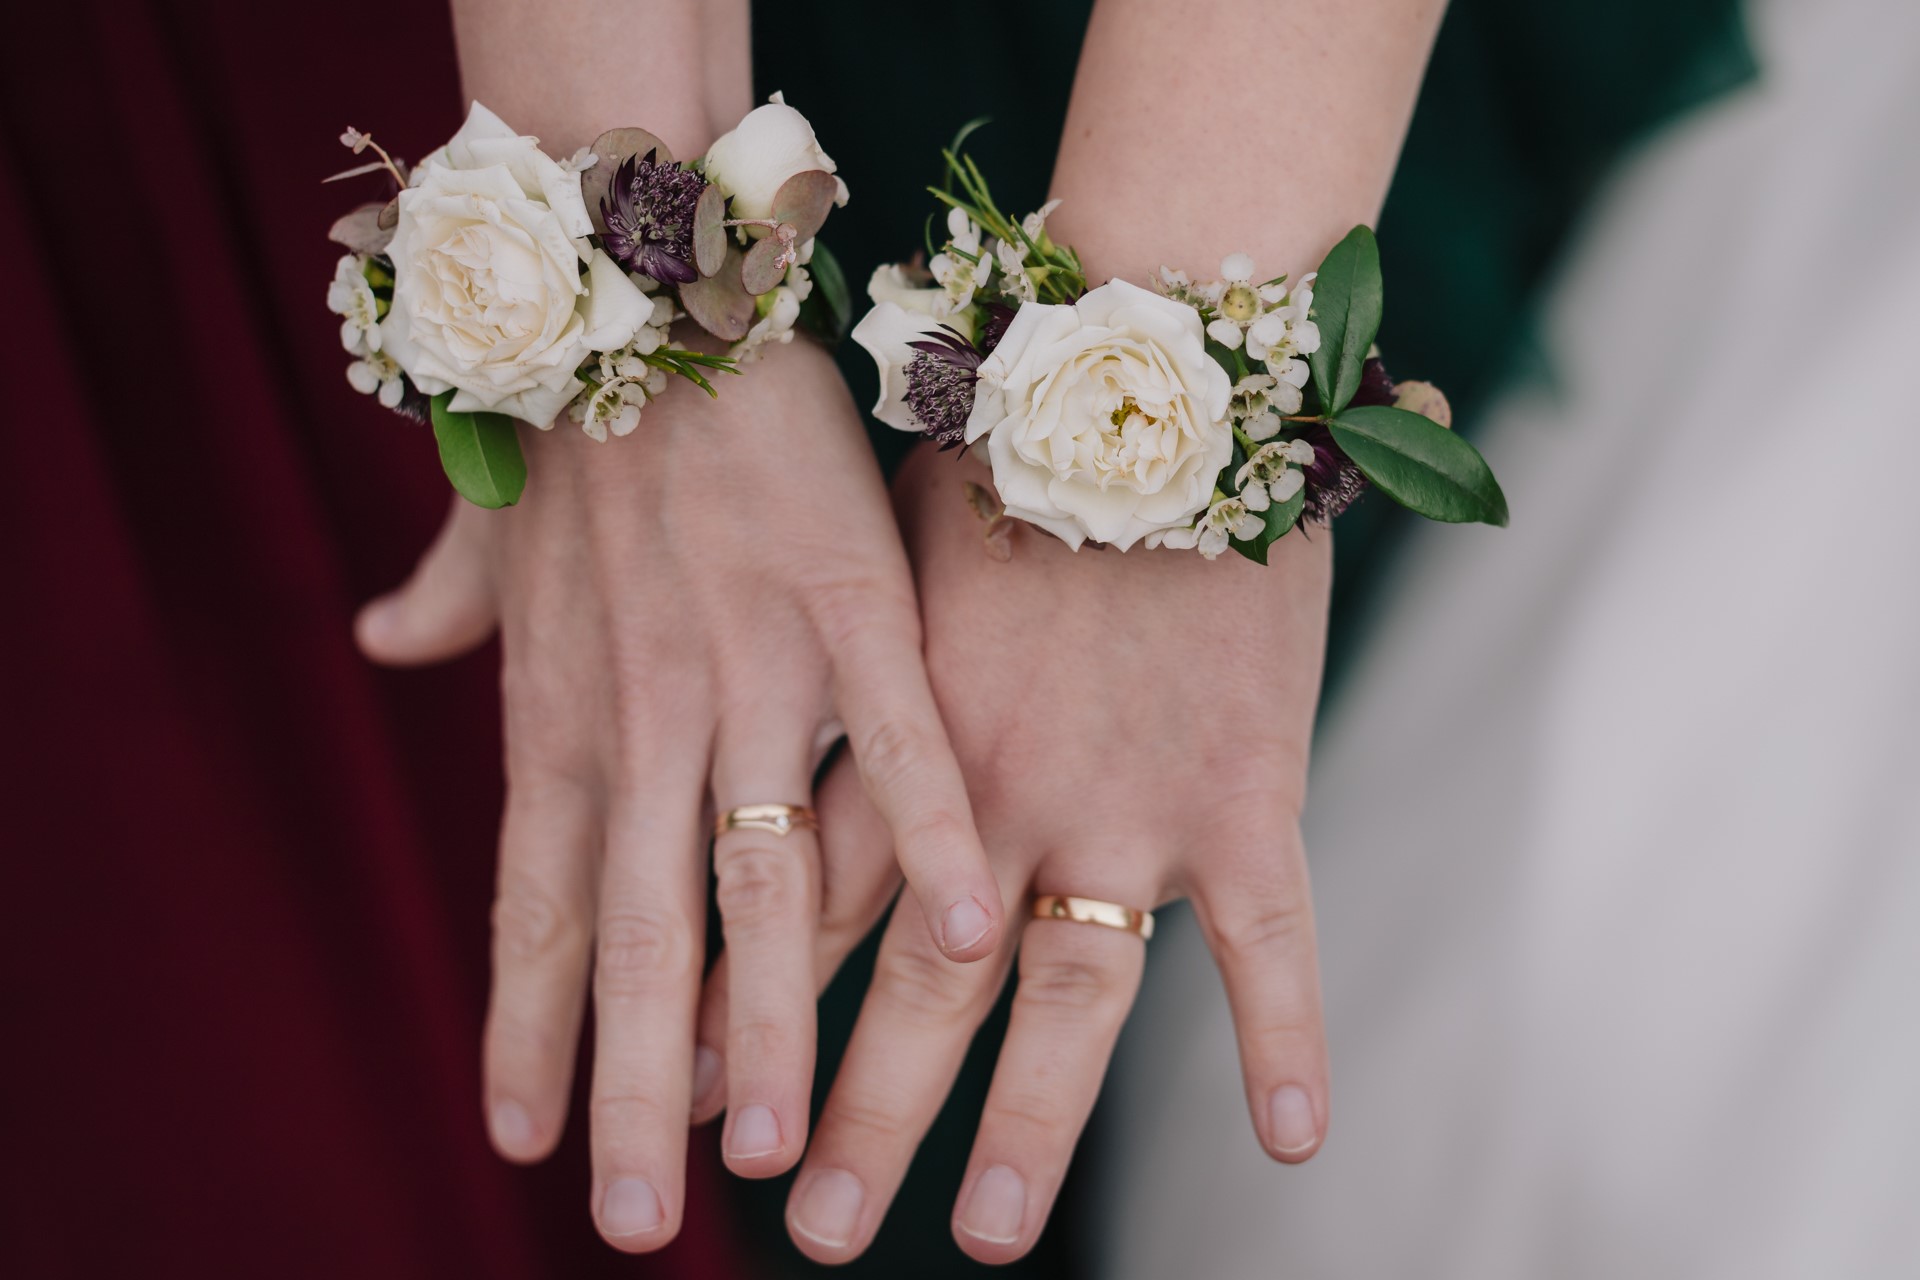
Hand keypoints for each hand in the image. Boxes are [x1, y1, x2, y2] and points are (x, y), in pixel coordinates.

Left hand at [352, 340, 1002, 1249]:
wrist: (643, 287)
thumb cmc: (580, 418)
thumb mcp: (498, 528)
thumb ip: (448, 605)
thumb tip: (381, 642)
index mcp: (561, 717)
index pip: (536, 911)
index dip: (529, 1031)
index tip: (528, 1143)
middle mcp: (640, 720)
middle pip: (637, 935)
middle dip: (630, 1086)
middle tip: (632, 1217)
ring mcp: (748, 669)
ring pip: (757, 876)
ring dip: (768, 1022)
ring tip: (774, 1149)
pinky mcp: (850, 608)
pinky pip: (897, 745)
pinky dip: (932, 842)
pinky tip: (974, 939)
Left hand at [775, 444, 1333, 1263]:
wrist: (1149, 368)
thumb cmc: (1001, 438)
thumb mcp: (871, 540)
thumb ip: (805, 639)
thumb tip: (725, 685)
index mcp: (897, 735)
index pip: (801, 905)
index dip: (747, 1010)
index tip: (698, 1102)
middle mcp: (995, 794)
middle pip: (914, 987)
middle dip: (856, 1112)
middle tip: (807, 1231)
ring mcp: (1120, 804)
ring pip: (1067, 1001)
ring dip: (1027, 1123)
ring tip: (988, 1233)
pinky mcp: (1241, 791)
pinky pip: (1273, 940)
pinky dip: (1284, 1035)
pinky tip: (1297, 1141)